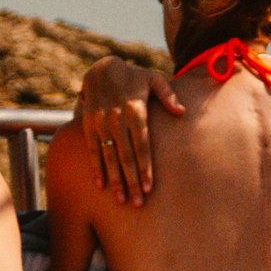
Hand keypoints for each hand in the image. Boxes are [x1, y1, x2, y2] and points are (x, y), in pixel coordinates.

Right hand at [75, 54, 183, 207]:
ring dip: (115, 179)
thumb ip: (168, 95)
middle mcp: (117, 118)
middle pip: (126, 155)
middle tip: (138, 202)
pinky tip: (101, 186)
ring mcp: (101, 122)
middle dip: (131, 180)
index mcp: (135, 110)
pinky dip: (96, 168)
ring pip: (109, 156)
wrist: (101, 68)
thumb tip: (181, 112)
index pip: (142, 145)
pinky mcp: (88, 124)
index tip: (149, 187)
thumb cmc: (134, 77)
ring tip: (121, 200)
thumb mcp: (153, 79)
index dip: (145, 167)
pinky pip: (93, 149)